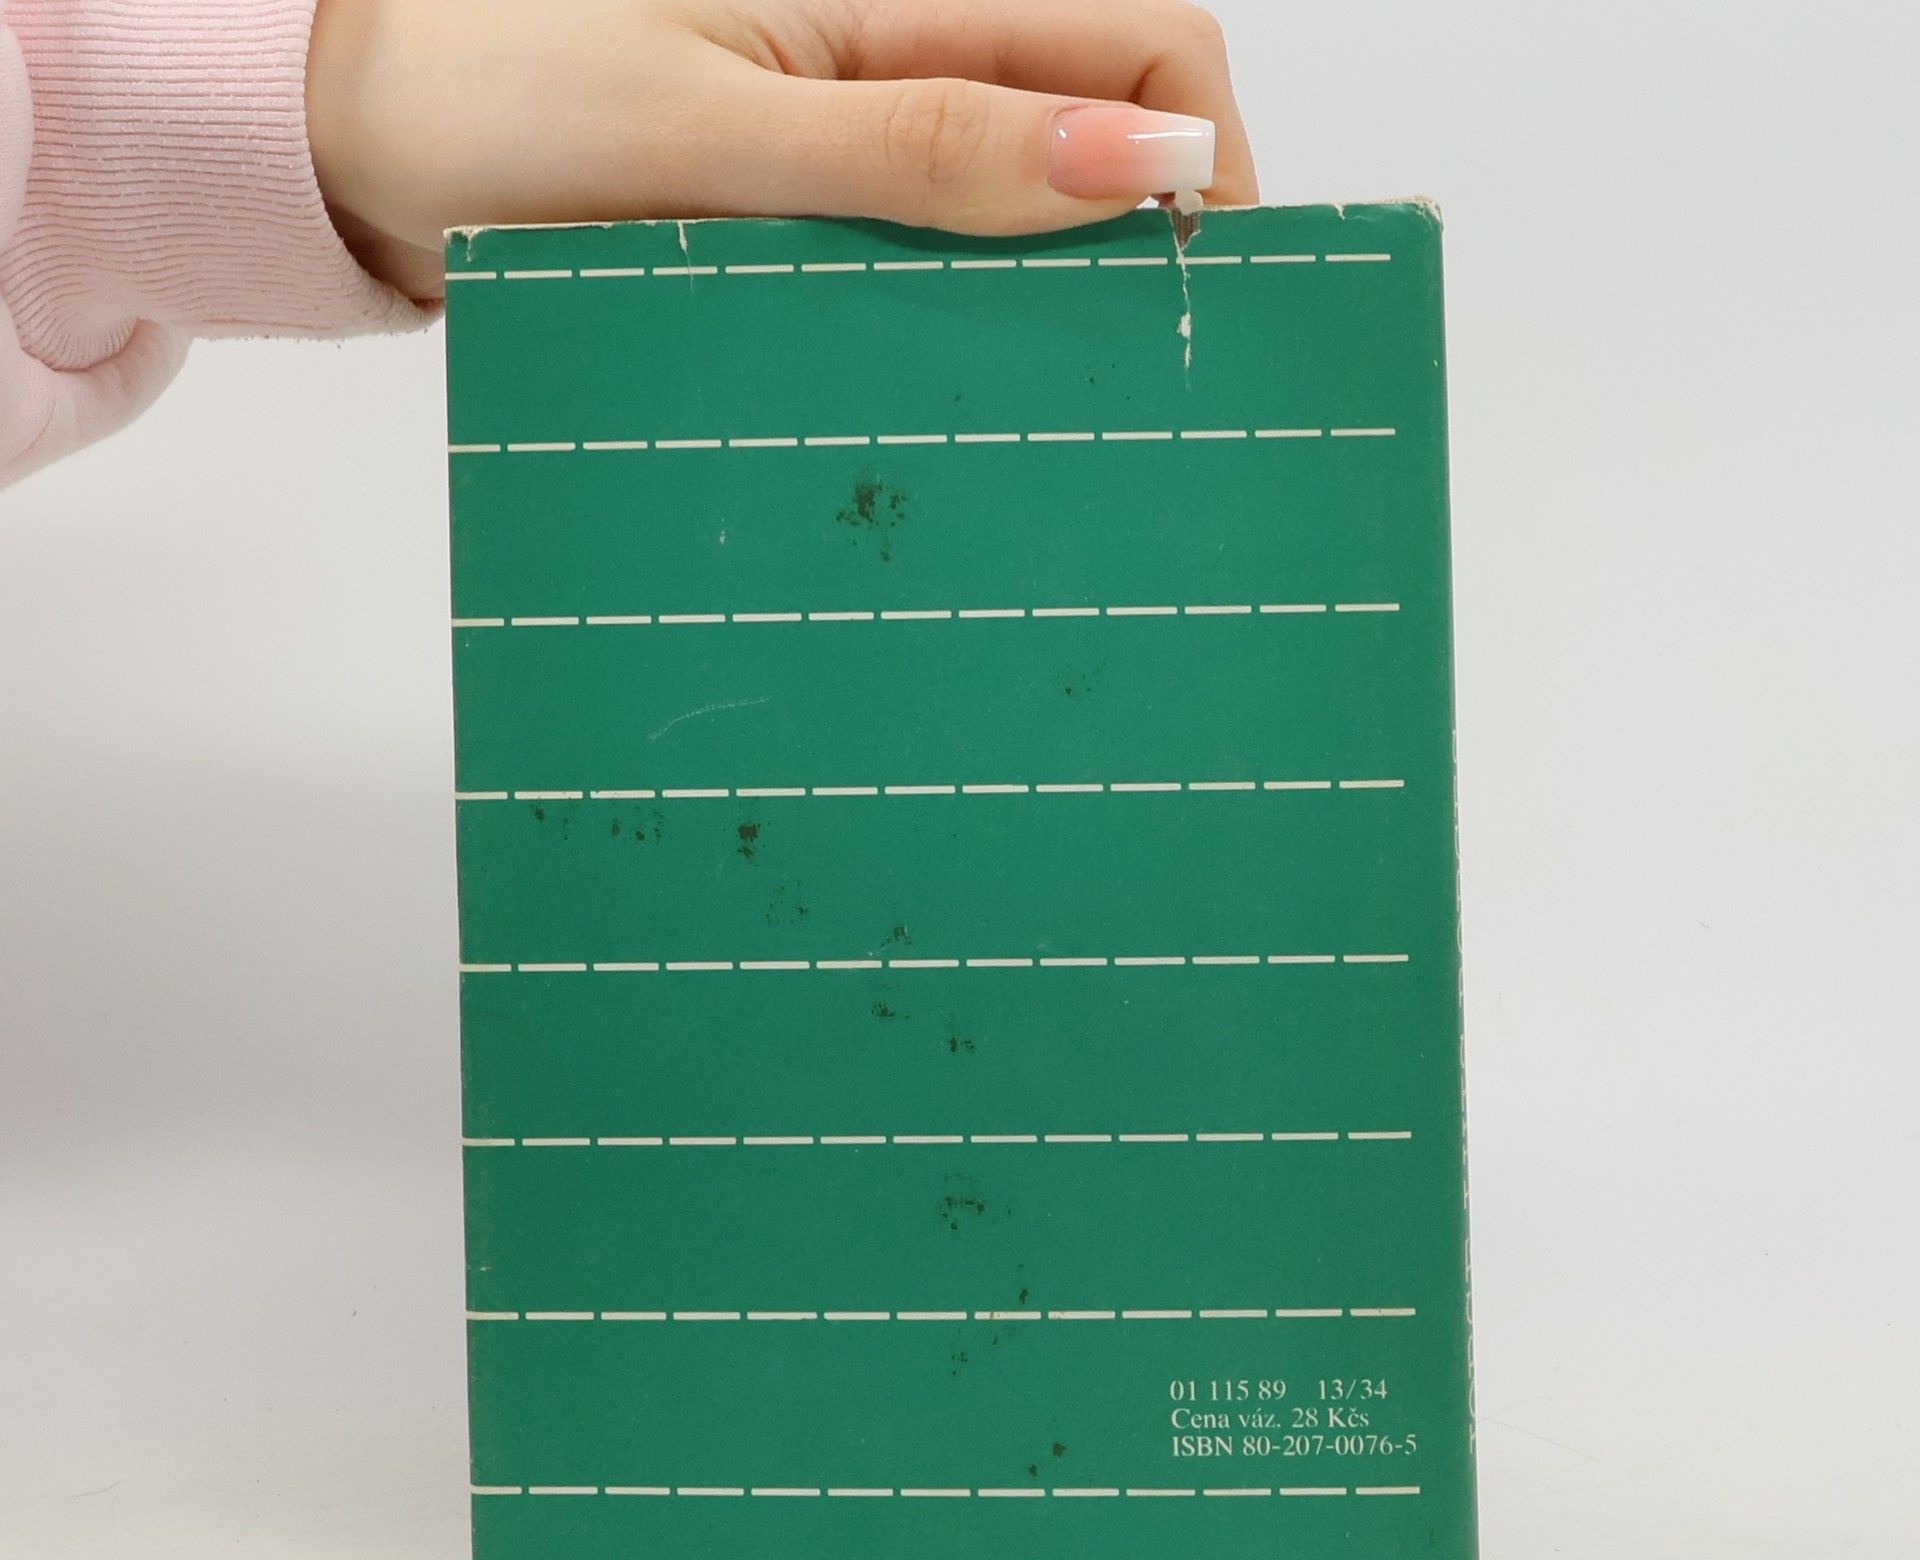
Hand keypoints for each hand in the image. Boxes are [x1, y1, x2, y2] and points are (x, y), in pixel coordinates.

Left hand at [305, 0, 1257, 300]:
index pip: (1143, 36)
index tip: (1195, 298)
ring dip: (1049, 304)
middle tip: (1121, 387)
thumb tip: (1133, 162)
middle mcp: (897, 50)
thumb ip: (924, 147)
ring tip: (1033, 412)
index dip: (1200, 160)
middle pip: (1101, 122)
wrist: (356, 147)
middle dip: (1136, 246)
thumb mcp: (719, 133)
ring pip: (1025, 206)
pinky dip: (957, 328)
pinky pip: (932, 259)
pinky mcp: (813, 199)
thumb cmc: (493, 104)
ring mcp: (858, 129)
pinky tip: (936, 394)